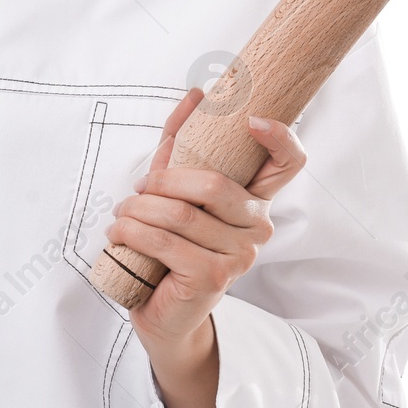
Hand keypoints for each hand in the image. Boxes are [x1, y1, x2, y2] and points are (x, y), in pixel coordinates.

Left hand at [105, 87, 307, 353]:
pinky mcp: (213, 277)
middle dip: (162, 181)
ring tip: (122, 214)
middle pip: (213, 184)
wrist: (165, 314)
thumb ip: (183, 141)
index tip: (251, 119)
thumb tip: (196, 93)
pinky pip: (165, 241)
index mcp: (256, 201)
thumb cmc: (171, 245)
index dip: (279, 137)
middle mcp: (259, 228)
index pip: (289, 163)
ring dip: (137, 210)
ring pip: (180, 213)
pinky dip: (132, 232)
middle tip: (138, 190)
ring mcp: (241, 256)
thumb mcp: (175, 187)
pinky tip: (119, 234)